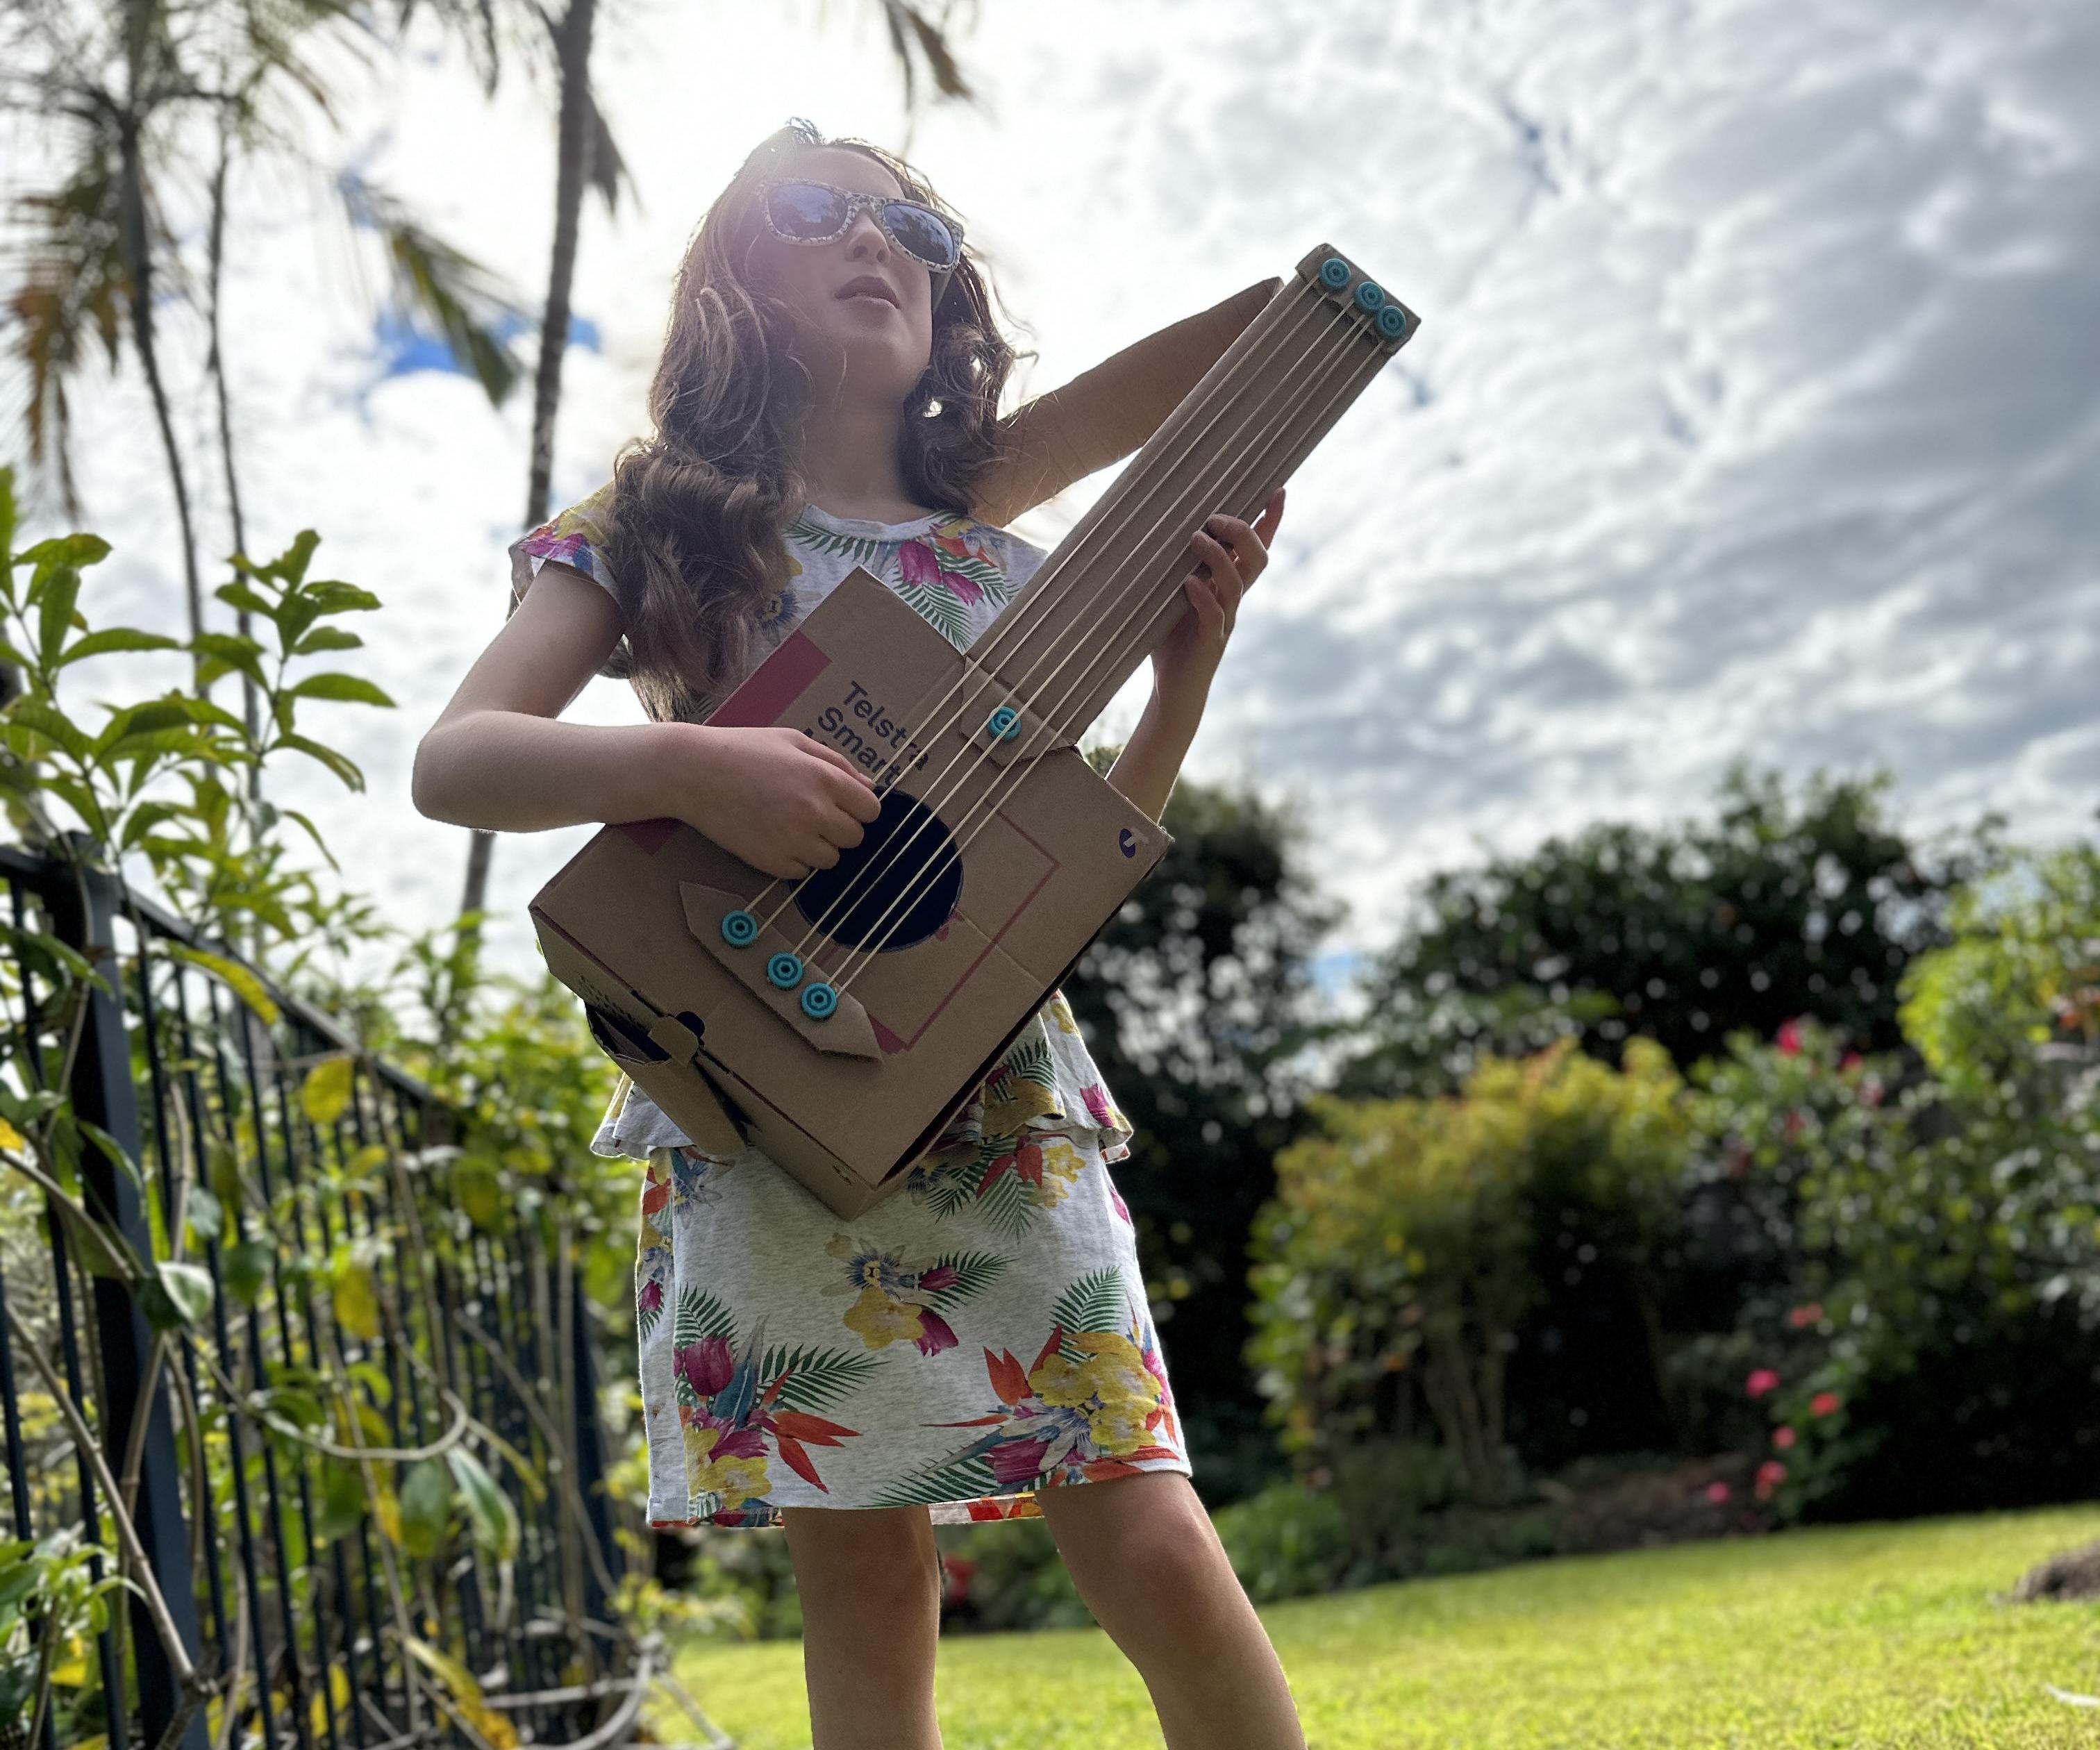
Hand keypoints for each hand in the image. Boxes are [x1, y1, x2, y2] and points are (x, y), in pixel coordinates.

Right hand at [661, 725, 881, 879]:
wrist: (693, 772)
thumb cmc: (743, 749)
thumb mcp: (794, 742)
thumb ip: (837, 763)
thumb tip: (869, 785)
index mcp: (825, 779)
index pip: (871, 810)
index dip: (859, 807)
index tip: (842, 804)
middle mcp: (815, 813)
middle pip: (854, 838)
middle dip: (839, 827)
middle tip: (811, 813)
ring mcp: (793, 841)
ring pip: (830, 859)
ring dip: (818, 846)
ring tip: (789, 824)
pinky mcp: (771, 862)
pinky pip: (802, 873)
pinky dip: (793, 860)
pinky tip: (773, 837)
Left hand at [1151, 488, 1283, 716]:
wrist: (1173, 688)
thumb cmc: (1171, 638)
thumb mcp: (1171, 594)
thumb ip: (1173, 566)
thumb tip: (1153, 527)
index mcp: (1227, 586)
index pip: (1257, 548)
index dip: (1271, 521)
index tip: (1278, 490)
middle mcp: (1232, 600)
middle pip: (1257, 559)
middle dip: (1243, 532)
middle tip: (1215, 518)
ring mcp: (1225, 621)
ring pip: (1237, 583)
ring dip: (1219, 557)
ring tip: (1196, 539)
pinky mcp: (1211, 642)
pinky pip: (1215, 616)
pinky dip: (1203, 596)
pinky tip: (1188, 583)